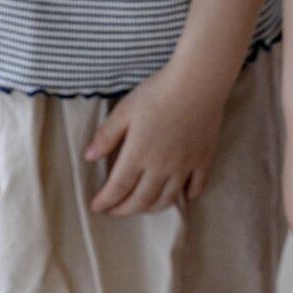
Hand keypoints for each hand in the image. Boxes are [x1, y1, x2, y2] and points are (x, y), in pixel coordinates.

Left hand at [85, 59, 229, 215]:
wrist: (199, 81)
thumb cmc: (158, 92)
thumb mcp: (126, 109)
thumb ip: (106, 135)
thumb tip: (89, 157)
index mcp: (138, 156)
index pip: (118, 189)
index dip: (105, 201)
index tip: (96, 206)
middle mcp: (160, 168)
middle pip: (141, 200)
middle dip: (124, 210)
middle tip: (114, 211)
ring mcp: (184, 166)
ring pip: (167, 200)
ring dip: (151, 208)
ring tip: (142, 206)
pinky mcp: (203, 159)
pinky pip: (196, 187)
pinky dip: (188, 196)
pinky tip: (183, 196)